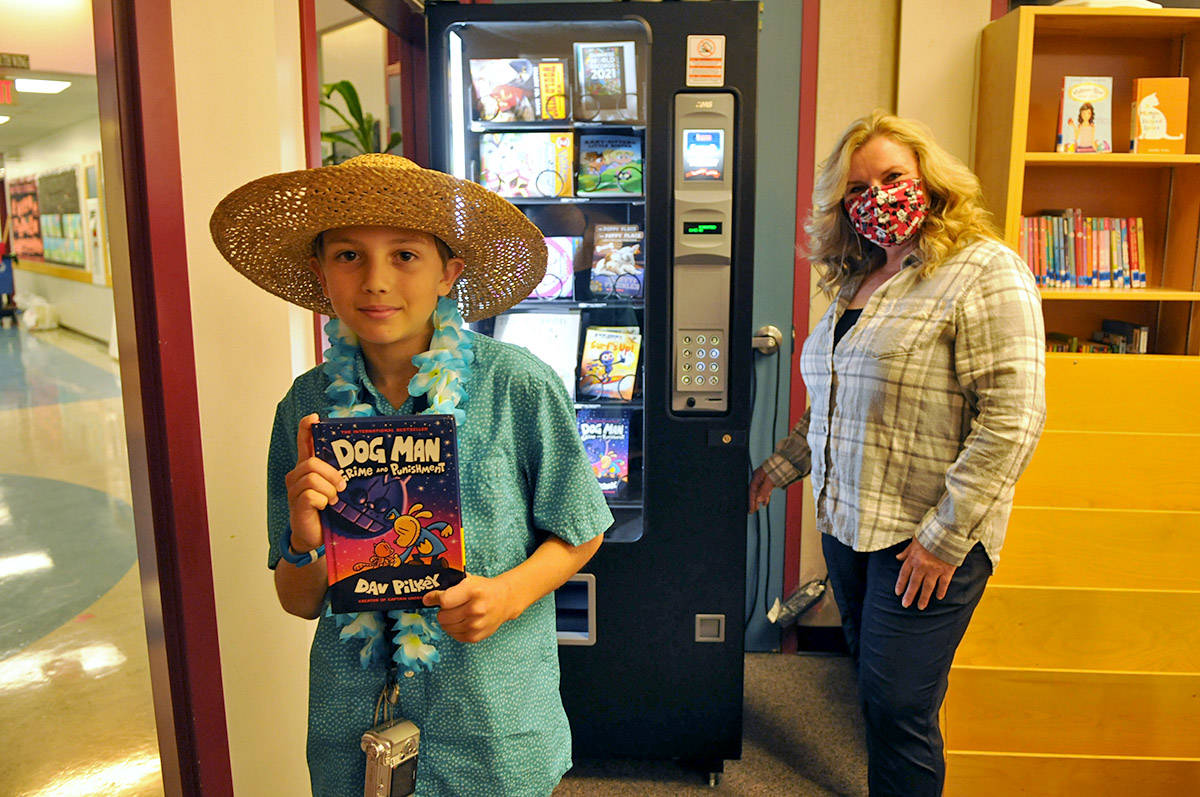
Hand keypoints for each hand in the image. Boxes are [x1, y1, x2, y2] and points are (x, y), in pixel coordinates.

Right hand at [284, 413, 345, 553]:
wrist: (315, 535)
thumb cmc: (327, 509)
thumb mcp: (336, 487)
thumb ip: (343, 472)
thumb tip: (367, 457)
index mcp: (308, 467)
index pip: (303, 441)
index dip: (306, 428)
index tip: (314, 418)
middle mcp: (297, 475)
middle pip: (311, 461)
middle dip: (332, 473)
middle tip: (342, 487)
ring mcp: (295, 489)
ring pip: (312, 477)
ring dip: (328, 489)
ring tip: (333, 500)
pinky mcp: (296, 503)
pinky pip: (310, 495)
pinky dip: (322, 501)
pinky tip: (324, 507)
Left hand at [423, 574, 517, 642]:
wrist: (505, 600)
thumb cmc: (484, 589)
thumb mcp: (469, 580)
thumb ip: (449, 586)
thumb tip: (427, 597)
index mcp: (473, 591)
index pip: (444, 600)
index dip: (433, 599)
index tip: (429, 598)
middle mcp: (475, 609)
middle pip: (443, 616)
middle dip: (441, 610)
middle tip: (448, 606)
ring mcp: (476, 625)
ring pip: (446, 627)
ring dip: (447, 620)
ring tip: (455, 613)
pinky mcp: (476, 636)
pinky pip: (454, 635)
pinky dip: (453, 629)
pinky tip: (461, 621)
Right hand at [748, 466, 775, 513]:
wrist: (786, 462)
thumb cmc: (778, 468)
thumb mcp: (771, 480)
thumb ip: (764, 490)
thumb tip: (759, 499)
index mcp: (757, 476)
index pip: (752, 491)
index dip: (751, 501)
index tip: (751, 510)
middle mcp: (759, 478)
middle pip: (754, 492)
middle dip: (753, 502)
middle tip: (752, 511)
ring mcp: (763, 479)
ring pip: (759, 492)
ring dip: (759, 500)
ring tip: (757, 508)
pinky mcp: (768, 480)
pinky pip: (765, 490)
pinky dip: (765, 497)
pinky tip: (765, 502)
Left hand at [894, 538, 956, 609]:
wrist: (948, 531)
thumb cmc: (930, 534)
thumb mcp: (914, 540)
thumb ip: (907, 551)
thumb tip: (898, 557)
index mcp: (913, 558)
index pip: (904, 574)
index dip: (900, 584)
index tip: (898, 593)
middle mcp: (922, 566)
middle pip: (914, 584)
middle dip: (909, 595)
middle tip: (906, 605)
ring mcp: (935, 569)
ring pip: (928, 587)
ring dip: (924, 597)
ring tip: (921, 606)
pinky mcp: (947, 570)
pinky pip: (943, 583)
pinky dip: (941, 590)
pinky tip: (939, 597)